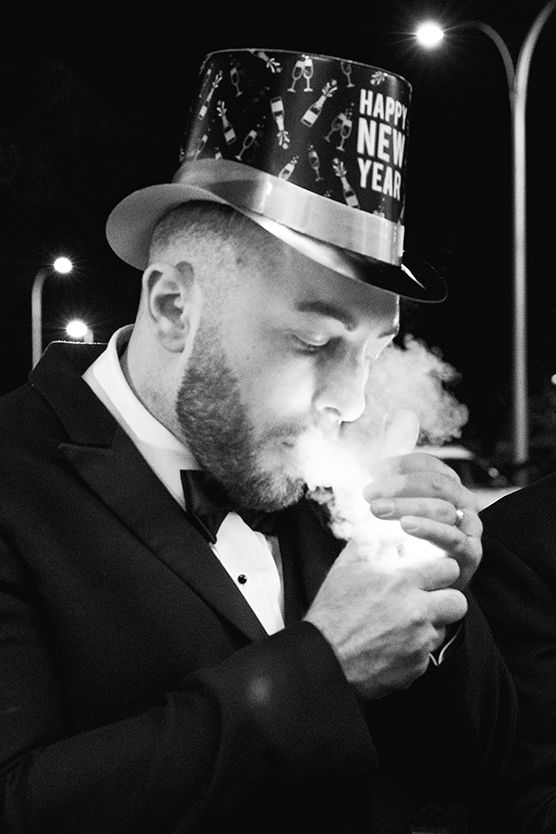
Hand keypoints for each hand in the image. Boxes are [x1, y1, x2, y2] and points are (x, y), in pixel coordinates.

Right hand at [305, 536, 466, 698]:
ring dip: (428, 625)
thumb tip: (381, 528)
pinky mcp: (416, 667)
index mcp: (402, 582)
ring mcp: (419, 642)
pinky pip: (426, 655)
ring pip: (442, 629)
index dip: (441, 570)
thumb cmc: (332, 612)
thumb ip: (369, 544)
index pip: (449, 569)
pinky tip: (392, 645)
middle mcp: (417, 611)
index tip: (431, 573)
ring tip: (403, 624)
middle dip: (446, 599)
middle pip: (458, 602)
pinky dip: (414, 650)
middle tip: (428, 599)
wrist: (324, 659)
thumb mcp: (345, 567)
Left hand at [363, 451, 482, 590]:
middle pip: (435, 484)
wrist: (429, 588)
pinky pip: (451, 536)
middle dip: (399, 485)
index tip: (372, 471)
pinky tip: (406, 525)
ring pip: (441, 508)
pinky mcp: (470, 553)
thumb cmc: (409, 546)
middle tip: (369, 494)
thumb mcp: (395, 515)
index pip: (427, 465)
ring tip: (377, 509)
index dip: (400, 465)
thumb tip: (362, 473)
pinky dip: (428, 528)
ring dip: (407, 505)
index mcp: (447, 486)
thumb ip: (384, 495)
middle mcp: (463, 501)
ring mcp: (469, 527)